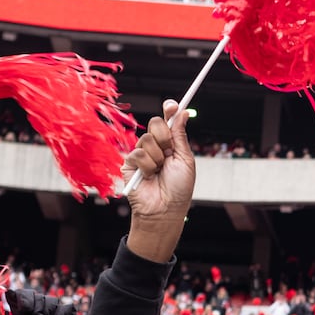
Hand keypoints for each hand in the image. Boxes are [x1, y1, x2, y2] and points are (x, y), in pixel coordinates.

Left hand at [5, 289, 78, 314]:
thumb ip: (16, 307)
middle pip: (39, 296)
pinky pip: (64, 307)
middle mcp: (42, 306)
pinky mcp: (68, 312)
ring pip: (52, 301)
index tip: (24, 310)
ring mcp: (56, 309)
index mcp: (29, 308)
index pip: (25, 293)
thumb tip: (8, 291)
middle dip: (37, 311)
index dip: (25, 299)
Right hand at [124, 100, 196, 260]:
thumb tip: (183, 113)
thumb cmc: (178, 188)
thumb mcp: (185, 160)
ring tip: (159, 172)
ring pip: (147, 139)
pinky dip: (147, 166)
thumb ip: (180, 136)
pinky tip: (149, 177)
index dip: (170, 111)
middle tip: (168, 152)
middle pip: (156, 124)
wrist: (164, 209)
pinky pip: (137, 153)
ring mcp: (142, 154)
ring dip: (157, 157)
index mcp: (171, 145)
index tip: (172, 105)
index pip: (168, 122)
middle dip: (164, 136)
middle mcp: (156, 147)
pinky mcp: (129, 163)